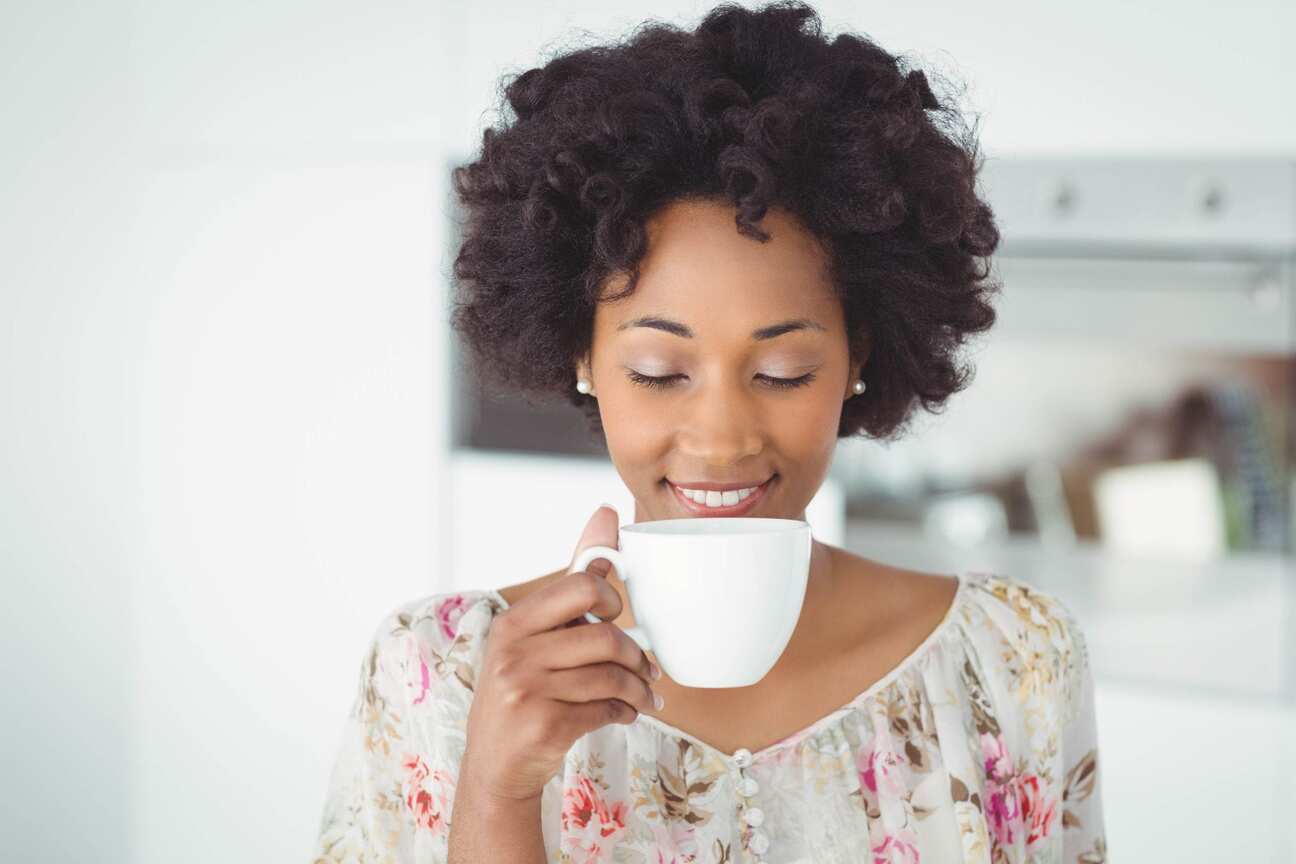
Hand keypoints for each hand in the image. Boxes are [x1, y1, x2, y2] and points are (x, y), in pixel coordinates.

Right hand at [459, 504, 661, 802]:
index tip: (615, 614)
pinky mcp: (544, 725)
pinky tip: (626, 713)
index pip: (579, 586)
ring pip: (611, 676)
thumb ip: (571, 583)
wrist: (495, 766)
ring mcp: (527, 690)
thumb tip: (605, 518)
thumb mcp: (534, 638)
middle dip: (634, 653)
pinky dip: (626, 711)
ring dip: (639, 689)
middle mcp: (515, 653)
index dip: (610, 598)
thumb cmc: (522, 692)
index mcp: (513, 623)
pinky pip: (607, 709)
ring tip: (644, 696)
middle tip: (644, 665)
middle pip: (604, 635)